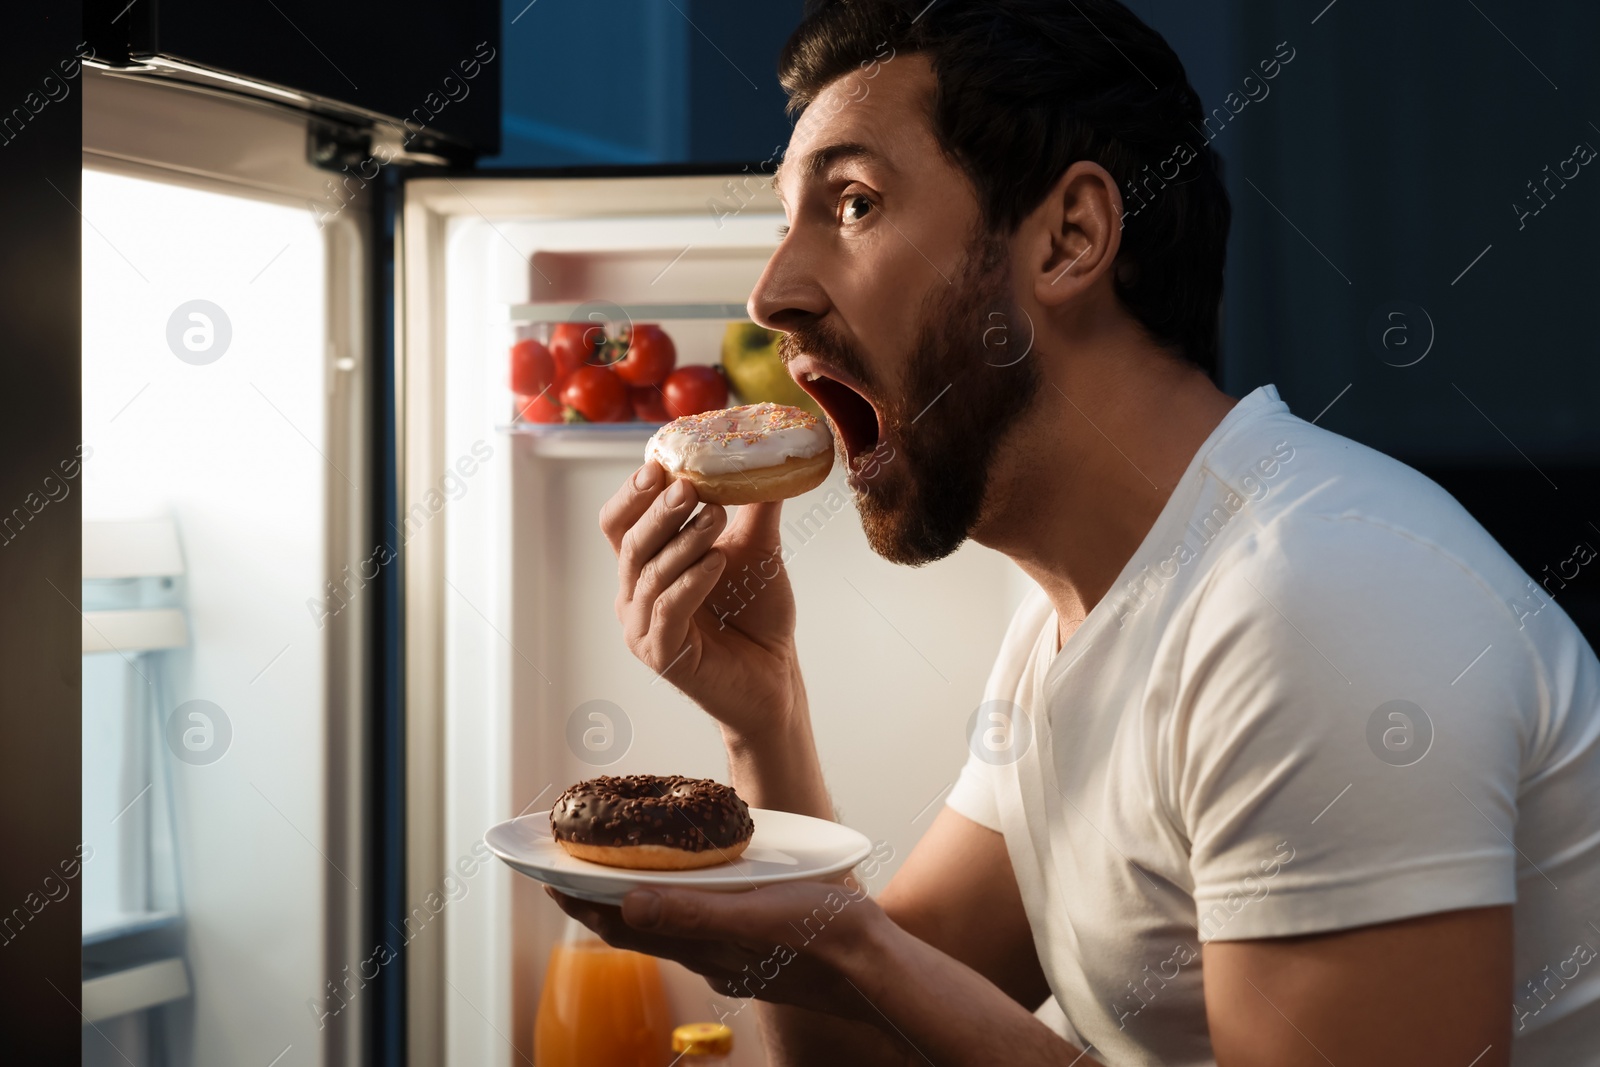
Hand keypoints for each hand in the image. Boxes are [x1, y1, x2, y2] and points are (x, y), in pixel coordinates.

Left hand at [547, 878, 888, 1023]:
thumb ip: (693, 911)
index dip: (584, 901)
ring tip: (612, 874)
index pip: (625, 924)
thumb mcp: (755, 914)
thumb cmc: (821, 934)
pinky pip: (696, 924)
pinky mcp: (750, 947)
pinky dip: (673, 904)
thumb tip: (629, 904)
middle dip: (599, 899)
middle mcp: (706, 953)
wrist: (872, 965)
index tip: (549, 877)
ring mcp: (728, 953)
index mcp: (701, 944)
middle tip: (567, 871)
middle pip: (637, 926)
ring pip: (666, 926)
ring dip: (633, 900)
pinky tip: (684, 889)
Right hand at [599, 462, 802, 739]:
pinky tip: (716, 562)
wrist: (776, 675)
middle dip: (658, 511)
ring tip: (716, 516)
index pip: (619, 523)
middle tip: (689, 486)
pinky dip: (690, 581)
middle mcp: (633, 595)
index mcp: (644, 566)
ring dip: (682, 542)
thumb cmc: (756, 614)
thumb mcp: (755, 549)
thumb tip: (767, 456)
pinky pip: (667, 610)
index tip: (658, 464)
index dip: (633, 493)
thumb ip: (753, 506)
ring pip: (649, 574)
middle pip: (629, 543)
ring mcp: (641, 627)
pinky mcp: (660, 654)